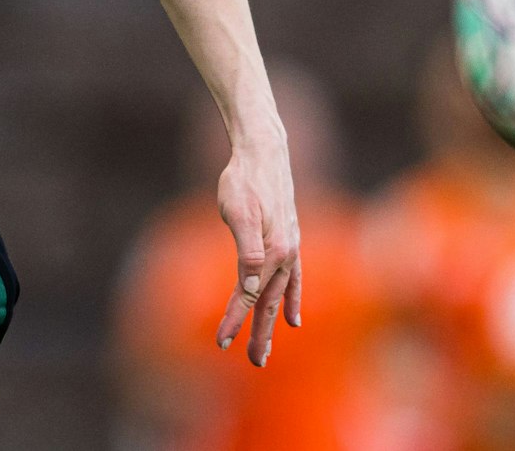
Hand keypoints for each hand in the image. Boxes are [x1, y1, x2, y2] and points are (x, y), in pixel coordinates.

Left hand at [214, 128, 301, 366]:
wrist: (265, 151)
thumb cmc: (245, 180)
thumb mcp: (239, 213)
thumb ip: (247, 252)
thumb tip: (249, 288)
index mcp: (274, 252)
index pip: (249, 296)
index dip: (234, 320)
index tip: (220, 343)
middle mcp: (286, 254)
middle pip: (269, 303)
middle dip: (261, 334)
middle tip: (255, 363)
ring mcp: (290, 247)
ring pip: (280, 294)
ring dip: (273, 322)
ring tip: (268, 347)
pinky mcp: (289, 240)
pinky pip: (294, 279)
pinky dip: (294, 299)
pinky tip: (294, 317)